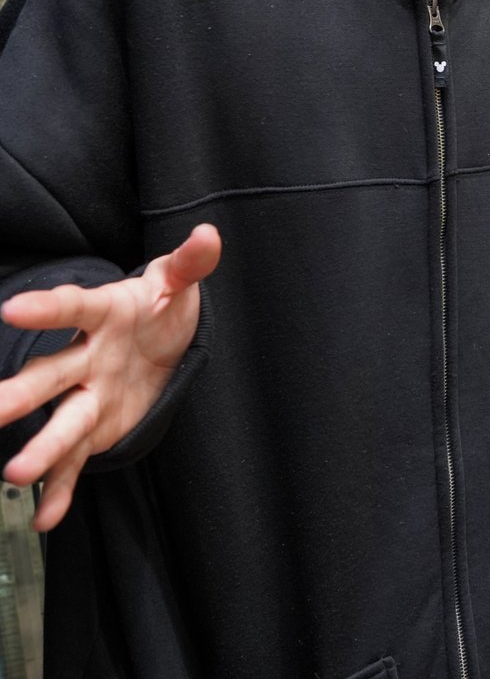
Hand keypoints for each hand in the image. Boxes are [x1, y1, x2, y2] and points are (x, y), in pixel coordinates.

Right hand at [0, 224, 220, 529]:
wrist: (162, 339)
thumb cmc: (163, 305)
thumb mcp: (179, 281)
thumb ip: (191, 263)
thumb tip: (207, 235)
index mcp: (104, 313)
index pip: (74, 308)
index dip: (46, 308)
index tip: (11, 309)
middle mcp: (86, 357)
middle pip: (50, 375)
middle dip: (19, 395)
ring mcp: (87, 394)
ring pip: (60, 422)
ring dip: (40, 447)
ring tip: (15, 474)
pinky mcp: (96, 428)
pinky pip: (76, 461)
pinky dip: (61, 489)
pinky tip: (45, 517)